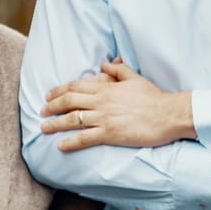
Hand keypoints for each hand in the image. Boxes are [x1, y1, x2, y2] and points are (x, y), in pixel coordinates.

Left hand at [40, 60, 195, 150]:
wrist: (168, 114)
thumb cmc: (154, 97)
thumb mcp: (135, 78)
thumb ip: (118, 70)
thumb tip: (104, 63)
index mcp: (106, 87)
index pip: (76, 86)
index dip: (59, 90)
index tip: (48, 95)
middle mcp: (101, 102)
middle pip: (69, 101)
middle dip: (52, 106)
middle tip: (41, 111)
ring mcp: (104, 118)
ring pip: (72, 120)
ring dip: (55, 124)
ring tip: (44, 128)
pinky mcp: (110, 134)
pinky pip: (85, 138)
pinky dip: (70, 142)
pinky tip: (60, 146)